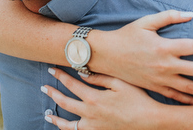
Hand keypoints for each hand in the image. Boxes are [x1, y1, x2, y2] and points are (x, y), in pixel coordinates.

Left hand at [42, 68, 167, 129]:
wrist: (149, 121)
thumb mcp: (120, 83)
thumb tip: (82, 73)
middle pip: (65, 102)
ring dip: (56, 118)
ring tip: (47, 114)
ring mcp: (93, 126)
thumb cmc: (137, 99)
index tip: (52, 69)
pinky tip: (66, 128)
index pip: (72, 84)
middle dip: (53, 93)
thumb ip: (100, 78)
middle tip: (44, 87)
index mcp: (94, 98)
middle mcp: (89, 114)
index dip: (61, 76)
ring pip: (68, 124)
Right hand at [89, 10, 192, 103]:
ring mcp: (160, 79)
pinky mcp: (154, 88)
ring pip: (189, 89)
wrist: (105, 55)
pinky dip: (189, 102)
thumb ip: (170, 16)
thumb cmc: (127, 35)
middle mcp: (164, 65)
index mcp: (164, 47)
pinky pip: (175, 98)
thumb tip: (191, 14)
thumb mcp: (146, 21)